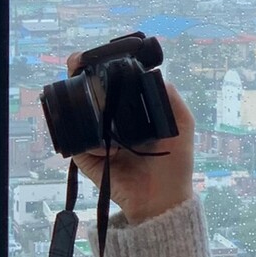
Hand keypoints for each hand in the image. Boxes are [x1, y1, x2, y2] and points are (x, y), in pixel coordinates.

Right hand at [66, 51, 196, 224]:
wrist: (160, 200)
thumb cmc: (174, 163)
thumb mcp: (182, 124)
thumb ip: (171, 96)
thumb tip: (153, 71)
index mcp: (130, 109)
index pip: (111, 82)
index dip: (102, 66)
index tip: (98, 55)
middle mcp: (109, 120)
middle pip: (87, 91)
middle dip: (80, 74)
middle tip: (77, 63)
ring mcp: (94, 137)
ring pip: (75, 112)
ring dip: (74, 100)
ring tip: (82, 95)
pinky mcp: (84, 157)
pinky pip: (76, 141)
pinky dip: (87, 141)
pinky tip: (106, 149)